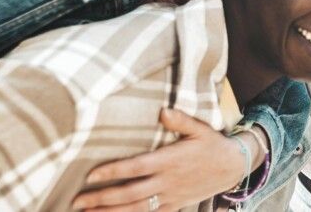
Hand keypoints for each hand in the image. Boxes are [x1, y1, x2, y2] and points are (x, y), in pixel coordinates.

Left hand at [73, 108, 257, 211]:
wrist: (233, 167)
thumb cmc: (213, 144)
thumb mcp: (200, 128)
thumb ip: (180, 120)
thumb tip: (162, 110)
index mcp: (170, 160)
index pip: (136, 168)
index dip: (112, 172)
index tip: (90, 175)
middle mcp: (167, 181)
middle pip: (129, 194)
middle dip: (101, 198)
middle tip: (77, 201)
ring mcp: (170, 196)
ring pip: (135, 209)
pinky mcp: (174, 205)